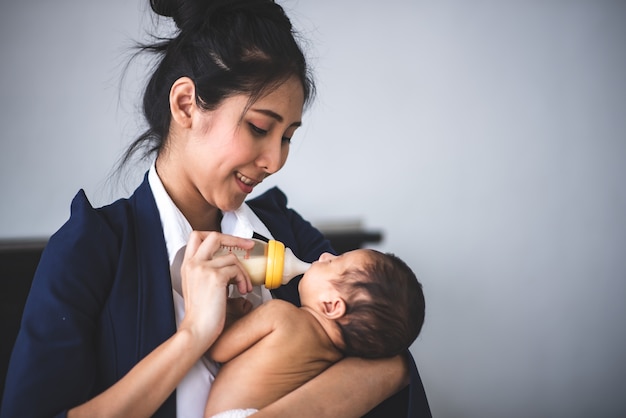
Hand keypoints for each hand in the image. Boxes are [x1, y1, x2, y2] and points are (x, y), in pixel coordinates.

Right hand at [178, 231, 253, 348]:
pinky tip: (242, 292)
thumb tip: (230, 265)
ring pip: (231, 257)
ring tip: (244, 287)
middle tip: (249, 246)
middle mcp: (193, 263)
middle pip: (214, 236)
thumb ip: (208, 272)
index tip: (233, 242)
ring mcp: (203, 268)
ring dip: (243, 272)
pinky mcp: (215, 277)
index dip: (217, 236)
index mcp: (187, 265)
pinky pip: (236, 270)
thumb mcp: (199, 287)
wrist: (197, 330)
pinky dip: (243, 280)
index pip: (197, 236)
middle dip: (235, 239)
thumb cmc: (202, 314)